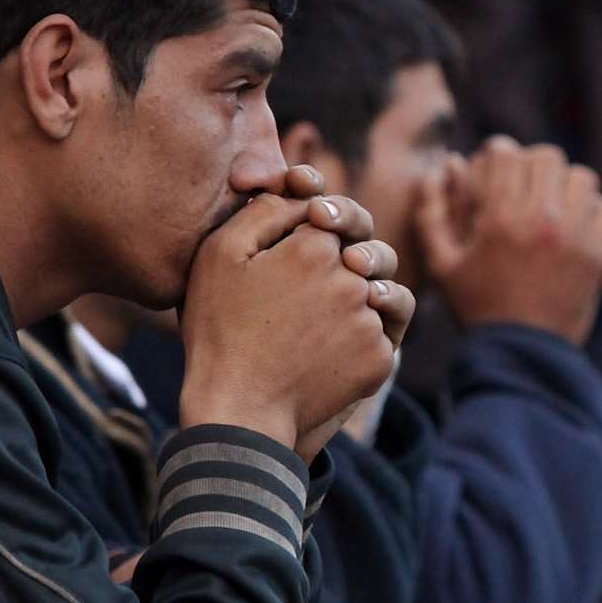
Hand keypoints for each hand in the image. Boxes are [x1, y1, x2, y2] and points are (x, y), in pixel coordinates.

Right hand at [178, 191, 408, 452]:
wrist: (240, 410)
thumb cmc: (220, 329)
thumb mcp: (220, 254)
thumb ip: (264, 210)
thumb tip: (299, 192)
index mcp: (316, 246)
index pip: (328, 219)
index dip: (310, 230)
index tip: (289, 253)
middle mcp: (353, 279)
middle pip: (360, 252)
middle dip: (342, 260)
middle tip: (305, 290)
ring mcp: (371, 322)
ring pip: (378, 292)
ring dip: (358, 298)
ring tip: (319, 319)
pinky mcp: (380, 359)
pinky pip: (382, 335)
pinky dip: (359, 338)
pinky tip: (326, 351)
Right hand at [416, 137, 601, 345]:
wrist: (523, 353)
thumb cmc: (477, 308)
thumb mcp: (442, 264)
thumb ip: (433, 213)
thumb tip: (438, 168)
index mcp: (501, 218)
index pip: (506, 152)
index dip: (496, 155)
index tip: (493, 171)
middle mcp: (542, 219)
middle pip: (546, 157)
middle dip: (530, 166)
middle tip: (522, 186)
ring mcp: (575, 235)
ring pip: (581, 177)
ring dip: (563, 185)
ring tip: (549, 204)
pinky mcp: (598, 253)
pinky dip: (589, 210)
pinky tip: (570, 227)